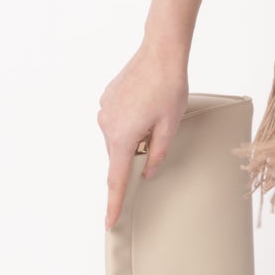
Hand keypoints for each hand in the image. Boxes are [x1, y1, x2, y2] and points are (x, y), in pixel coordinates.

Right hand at [100, 40, 189, 228]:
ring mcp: (105, 110)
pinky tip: (144, 104)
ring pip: (118, 137)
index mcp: (123, 137)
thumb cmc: (169, 88)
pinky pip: (117, 120)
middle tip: (158, 131)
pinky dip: (129, 120)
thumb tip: (147, 172)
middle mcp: (107, 125)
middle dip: (135, 154)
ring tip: (154, 113)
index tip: (109, 222)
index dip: (114, 203)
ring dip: (134, 135)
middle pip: (119, 155)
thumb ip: (157, 154)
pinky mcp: (107, 98)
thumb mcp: (170, 127)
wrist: (160, 53)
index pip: (116, 179)